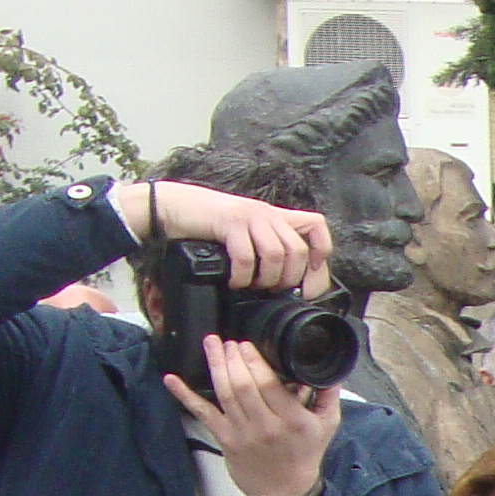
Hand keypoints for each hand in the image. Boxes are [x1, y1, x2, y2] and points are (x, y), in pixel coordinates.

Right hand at [111, 178, 332, 289]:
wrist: (173, 206)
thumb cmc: (209, 225)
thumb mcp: (246, 233)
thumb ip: (267, 246)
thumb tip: (288, 281)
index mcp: (275, 216)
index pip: (317, 226)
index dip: (321, 253)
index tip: (307, 275)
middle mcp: (267, 213)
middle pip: (298, 250)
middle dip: (288, 278)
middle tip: (271, 289)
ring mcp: (249, 216)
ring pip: (277, 255)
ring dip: (266, 279)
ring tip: (252, 285)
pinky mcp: (229, 222)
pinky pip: (247, 257)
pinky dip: (242, 276)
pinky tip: (234, 281)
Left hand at [162, 336, 339, 495]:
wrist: (285, 491)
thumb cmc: (304, 455)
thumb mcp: (327, 426)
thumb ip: (329, 396)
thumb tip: (330, 370)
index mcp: (293, 420)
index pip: (268, 383)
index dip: (253, 360)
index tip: (246, 344)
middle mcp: (266, 426)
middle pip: (243, 384)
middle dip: (232, 358)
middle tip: (228, 342)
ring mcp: (243, 433)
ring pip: (224, 393)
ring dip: (215, 365)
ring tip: (211, 344)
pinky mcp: (225, 439)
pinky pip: (203, 413)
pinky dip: (184, 395)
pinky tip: (172, 379)